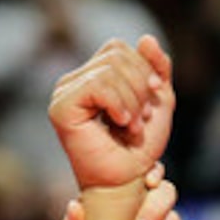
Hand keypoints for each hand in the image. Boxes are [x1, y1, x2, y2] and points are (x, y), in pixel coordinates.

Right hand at [47, 35, 174, 192]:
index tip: (150, 103)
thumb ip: (157, 68)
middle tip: (141, 119)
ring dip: (132, 100)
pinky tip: (121, 123)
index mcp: (91, 75)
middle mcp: (73, 80)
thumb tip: (146, 38)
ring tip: (132, 126)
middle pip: (115, 55)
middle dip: (140, 87)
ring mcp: (64, 92)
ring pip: (109, 69)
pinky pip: (98, 85)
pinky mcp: (61, 107)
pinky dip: (119, 104)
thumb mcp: (158, 101)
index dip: (143, 69)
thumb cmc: (140, 147)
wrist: (128, 182)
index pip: (119, 48)